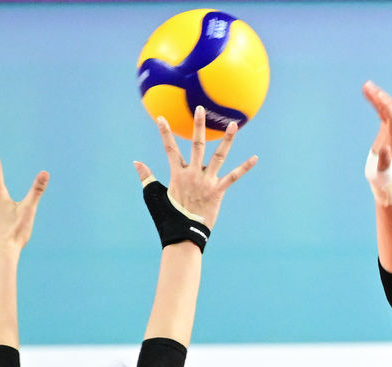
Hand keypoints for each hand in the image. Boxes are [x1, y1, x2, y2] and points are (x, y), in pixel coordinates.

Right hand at [134, 106, 256, 229]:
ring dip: (227, 140)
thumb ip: (146, 177)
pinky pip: (233, 177)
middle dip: (198, 125)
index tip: (161, 118)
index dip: (164, 132)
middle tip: (200, 108)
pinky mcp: (218, 191)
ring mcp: (207, 181)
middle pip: (196, 144)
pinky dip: (244, 168)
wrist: (184, 233)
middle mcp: (192, 174)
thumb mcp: (153, 196)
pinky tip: (255, 158)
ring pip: (218, 156)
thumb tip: (136, 162)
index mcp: (177, 174)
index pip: (169, 149)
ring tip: (233, 124)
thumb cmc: (167, 216)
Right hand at [362, 80, 391, 168]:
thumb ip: (385, 161)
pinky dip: (374, 101)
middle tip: (368, 86)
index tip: (378, 97)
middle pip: (390, 109)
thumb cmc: (383, 176)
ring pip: (385, 107)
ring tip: (366, 85)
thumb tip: (386, 148)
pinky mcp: (386, 127)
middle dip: (380, 97)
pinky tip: (367, 92)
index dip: (386, 107)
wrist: (385, 177)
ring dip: (376, 95)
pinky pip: (380, 110)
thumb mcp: (383, 171)